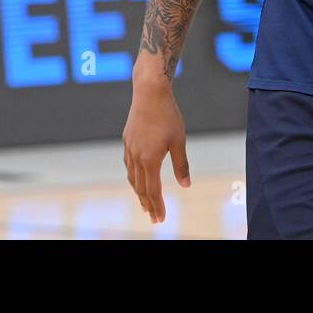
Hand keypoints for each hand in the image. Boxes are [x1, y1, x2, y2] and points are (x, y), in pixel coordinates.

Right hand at [123, 61, 190, 223]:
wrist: (150, 92)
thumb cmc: (168, 116)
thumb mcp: (179, 141)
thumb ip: (181, 165)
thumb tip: (186, 185)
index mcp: (150, 160)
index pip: (153, 190)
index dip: (158, 206)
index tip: (160, 219)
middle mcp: (136, 157)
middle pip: (140, 187)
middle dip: (147, 204)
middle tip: (153, 217)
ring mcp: (129, 149)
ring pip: (132, 177)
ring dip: (138, 192)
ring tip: (144, 202)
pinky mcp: (127, 140)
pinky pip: (128, 165)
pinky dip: (133, 176)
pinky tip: (136, 177)